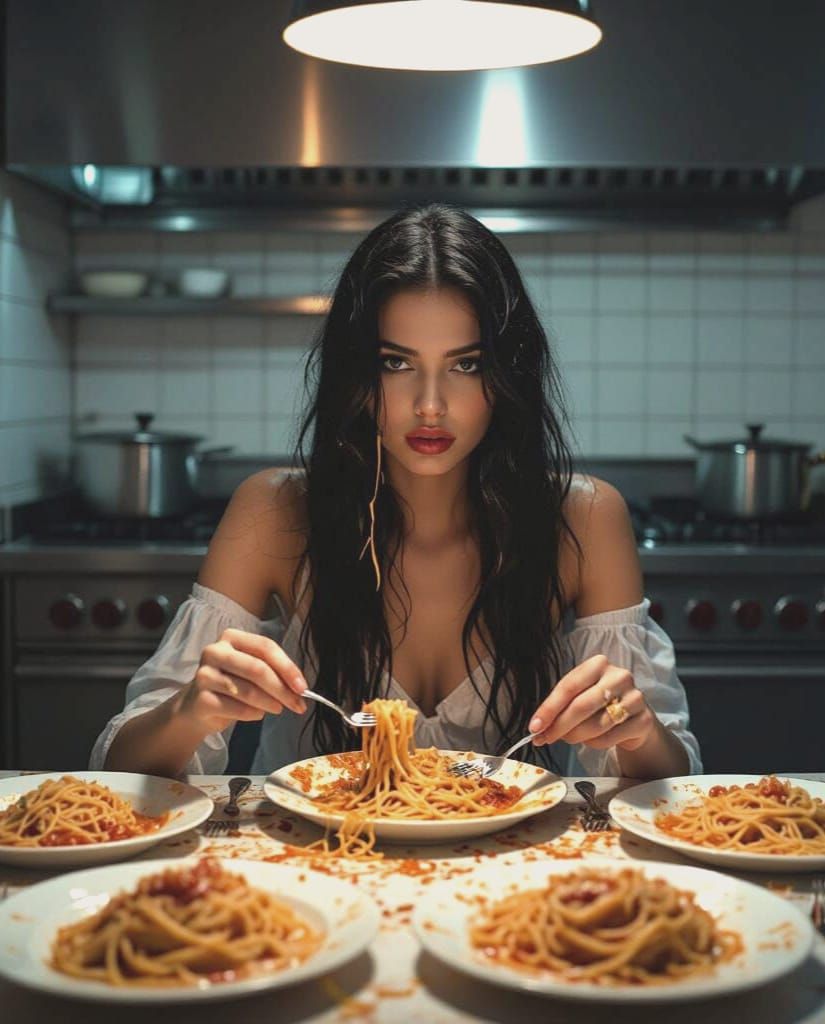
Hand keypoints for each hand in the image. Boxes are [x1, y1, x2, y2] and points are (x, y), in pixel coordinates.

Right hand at [176, 628, 307, 733]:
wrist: (197, 707)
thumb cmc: (231, 685)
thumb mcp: (250, 670)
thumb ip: (272, 672)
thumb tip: (299, 687)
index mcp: (231, 637)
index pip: (265, 647)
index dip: (287, 667)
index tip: (302, 686)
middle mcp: (215, 651)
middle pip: (257, 669)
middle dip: (282, 689)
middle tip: (298, 704)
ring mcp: (204, 675)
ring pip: (248, 690)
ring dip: (270, 703)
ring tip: (278, 708)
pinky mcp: (201, 699)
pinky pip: (237, 708)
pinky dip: (253, 714)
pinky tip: (257, 714)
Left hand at [528, 654, 655, 751]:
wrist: (634, 716)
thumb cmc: (600, 703)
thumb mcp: (580, 694)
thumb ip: (560, 706)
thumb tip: (538, 727)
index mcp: (598, 664)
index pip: (568, 686)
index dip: (549, 708)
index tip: (534, 726)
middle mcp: (619, 676)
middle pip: (581, 706)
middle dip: (558, 726)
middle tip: (544, 739)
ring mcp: (635, 698)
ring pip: (595, 725)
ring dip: (575, 736)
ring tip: (568, 738)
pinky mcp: (643, 720)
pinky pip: (609, 738)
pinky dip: (593, 743)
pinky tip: (591, 740)